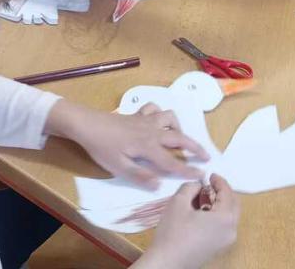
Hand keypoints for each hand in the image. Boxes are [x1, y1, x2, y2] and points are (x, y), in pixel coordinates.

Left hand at [46, 101, 208, 187]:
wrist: (88, 124)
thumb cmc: (102, 147)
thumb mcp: (118, 167)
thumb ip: (139, 176)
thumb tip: (159, 185)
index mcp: (149, 148)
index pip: (172, 162)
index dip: (188, 170)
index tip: (202, 175)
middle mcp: (152, 132)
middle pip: (179, 138)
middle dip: (195, 147)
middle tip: (206, 156)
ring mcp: (146, 121)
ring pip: (170, 118)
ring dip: (178, 127)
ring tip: (179, 137)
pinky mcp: (138, 114)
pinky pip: (154, 109)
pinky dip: (160, 114)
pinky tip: (158, 121)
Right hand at [135, 175, 240, 268]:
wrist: (166, 263)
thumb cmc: (173, 233)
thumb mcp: (179, 202)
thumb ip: (191, 187)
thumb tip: (198, 186)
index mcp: (225, 218)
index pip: (227, 193)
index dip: (219, 181)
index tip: (211, 175)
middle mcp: (231, 230)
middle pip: (233, 204)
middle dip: (221, 193)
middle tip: (207, 186)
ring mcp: (226, 241)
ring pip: (228, 216)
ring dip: (218, 205)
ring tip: (201, 199)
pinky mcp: (218, 248)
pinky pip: (223, 227)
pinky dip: (216, 216)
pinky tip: (200, 214)